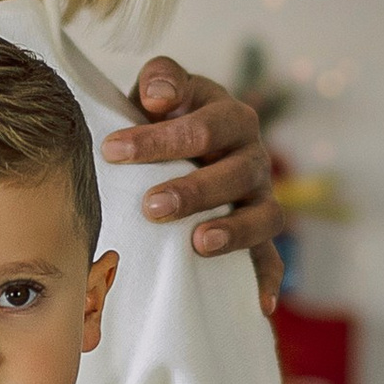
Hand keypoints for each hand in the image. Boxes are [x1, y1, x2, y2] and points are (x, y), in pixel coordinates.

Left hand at [103, 61, 282, 305]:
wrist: (187, 142)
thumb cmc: (166, 117)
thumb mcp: (161, 89)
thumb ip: (160, 79)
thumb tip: (157, 95)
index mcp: (230, 116)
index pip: (204, 126)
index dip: (159, 139)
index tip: (113, 151)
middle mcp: (252, 156)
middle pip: (237, 173)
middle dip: (194, 190)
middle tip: (151, 206)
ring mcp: (260, 197)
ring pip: (264, 216)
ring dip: (234, 231)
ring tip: (198, 244)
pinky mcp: (259, 234)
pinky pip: (271, 259)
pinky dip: (267, 280)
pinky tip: (258, 305)